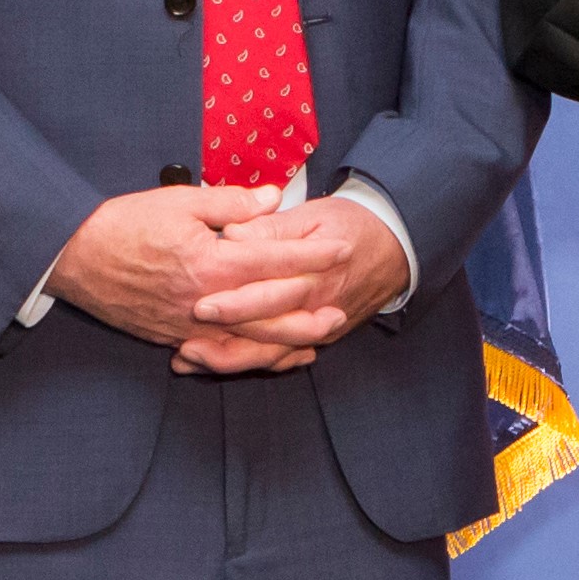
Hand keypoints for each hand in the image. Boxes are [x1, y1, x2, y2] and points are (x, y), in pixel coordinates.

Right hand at [44, 184, 350, 369]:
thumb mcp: (180, 202)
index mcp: (211, 263)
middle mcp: (205, 301)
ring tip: (317, 341)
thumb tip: (274, 198)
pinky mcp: (170, 336)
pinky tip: (267, 355)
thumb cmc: (124, 223)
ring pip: (247, 341)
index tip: (341, 248)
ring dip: (286, 342)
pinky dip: (247, 355)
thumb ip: (232, 203)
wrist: (72, 256)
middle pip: (271, 312)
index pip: (276, 261)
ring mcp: (187, 325)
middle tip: (342, 307)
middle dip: (310, 310)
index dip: (312, 255)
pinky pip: (217, 353)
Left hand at [181, 192, 409, 372]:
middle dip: (222, 341)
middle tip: (183, 343)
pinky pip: (279, 360)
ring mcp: (317, 330)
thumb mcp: (314, 215)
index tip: (199, 303)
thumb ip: (271, 227)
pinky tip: (212, 363)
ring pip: (269, 356)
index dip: (234, 302)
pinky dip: (246, 364)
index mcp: (314, 276)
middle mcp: (316, 310)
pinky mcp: (317, 340)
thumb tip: (232, 233)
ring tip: (187, 359)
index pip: (269, 294)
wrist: (395, 248)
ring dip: (227, 361)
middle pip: (265, 335)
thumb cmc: (351, 226)